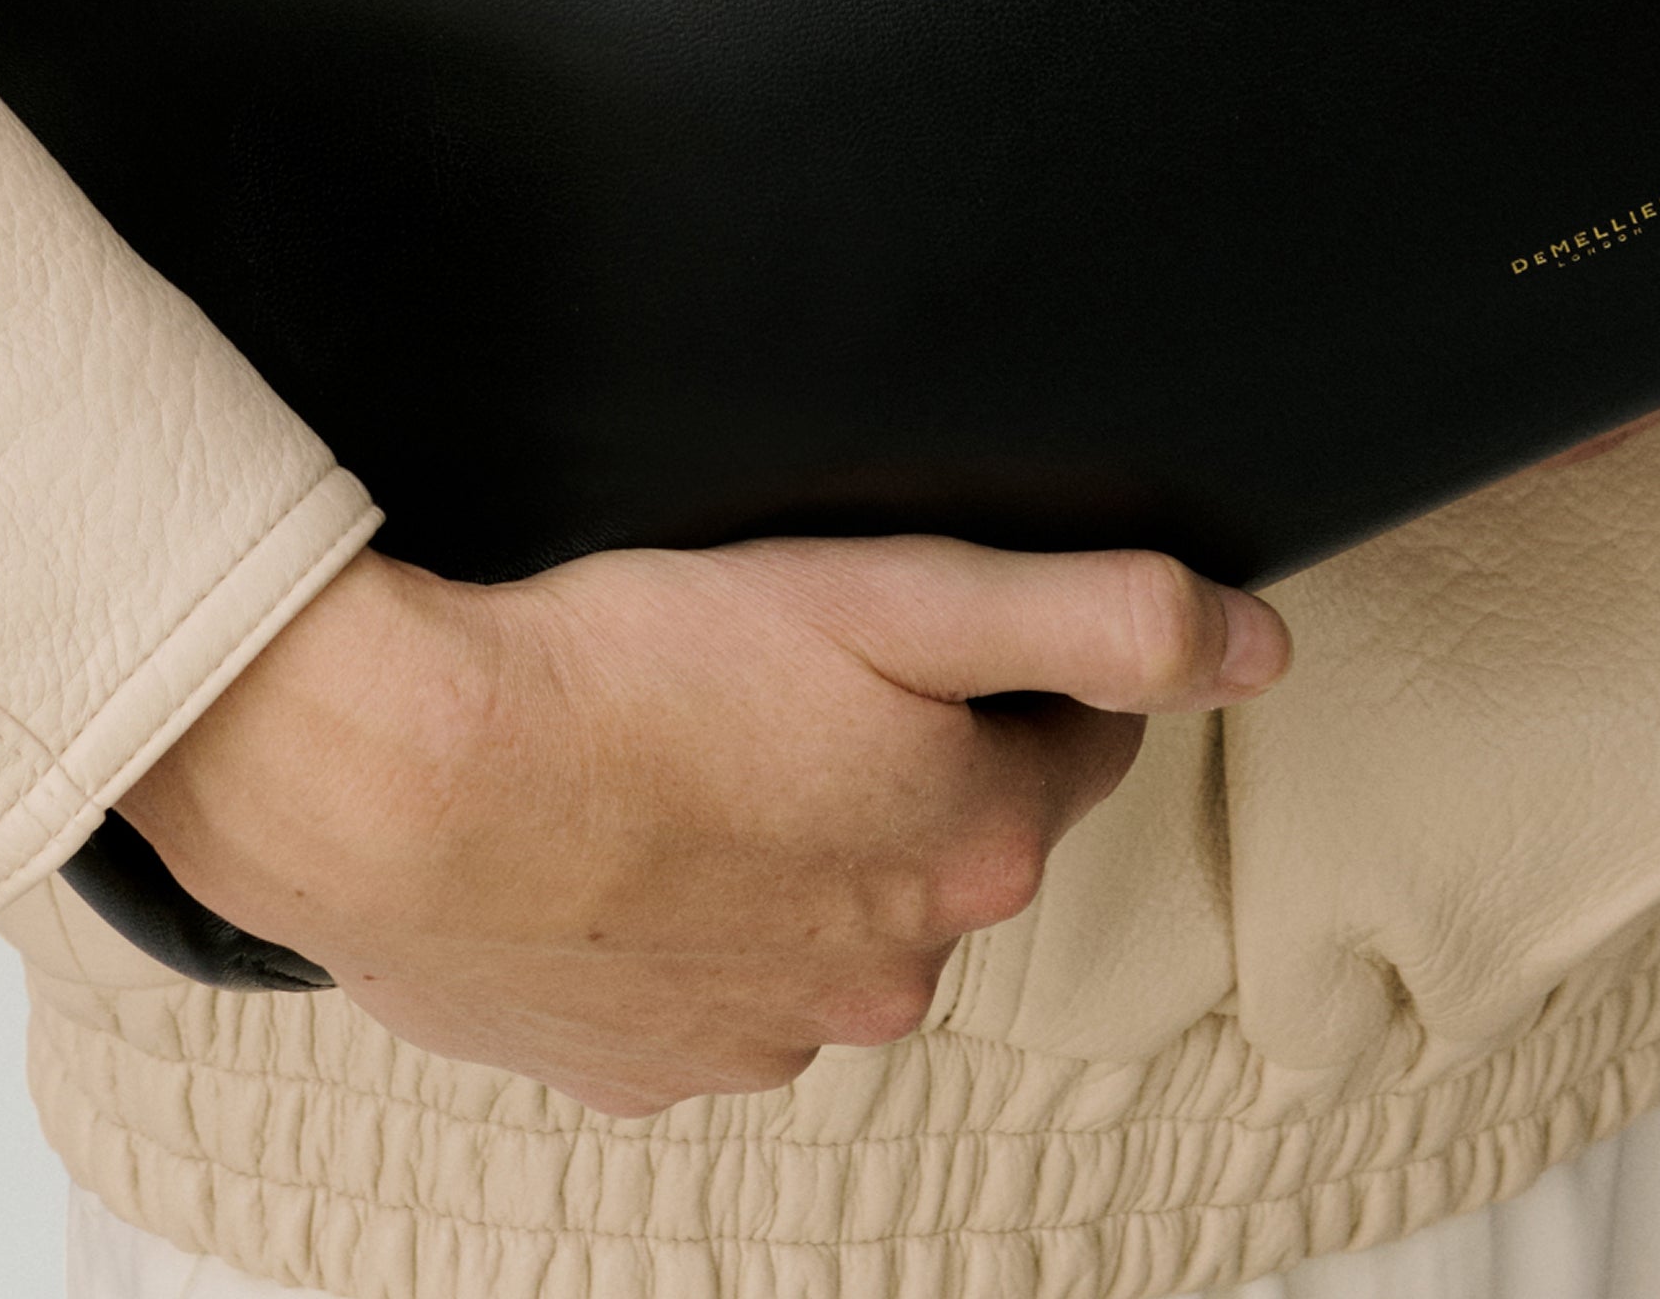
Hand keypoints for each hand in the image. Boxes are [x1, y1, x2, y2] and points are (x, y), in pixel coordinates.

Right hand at [117, 534, 1289, 1114]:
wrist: (402, 781)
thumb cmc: (633, 663)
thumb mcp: (894, 591)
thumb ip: (1092, 614)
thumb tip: (1258, 644)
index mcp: (967, 846)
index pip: (1065, 739)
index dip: (1011, 667)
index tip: (925, 622)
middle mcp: (888, 970)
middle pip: (943, 837)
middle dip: (893, 758)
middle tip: (780, 665)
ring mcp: (762, 1036)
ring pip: (820, 913)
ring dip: (783, 840)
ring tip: (681, 742)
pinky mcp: (640, 1068)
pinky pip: (699, 981)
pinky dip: (678, 914)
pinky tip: (614, 834)